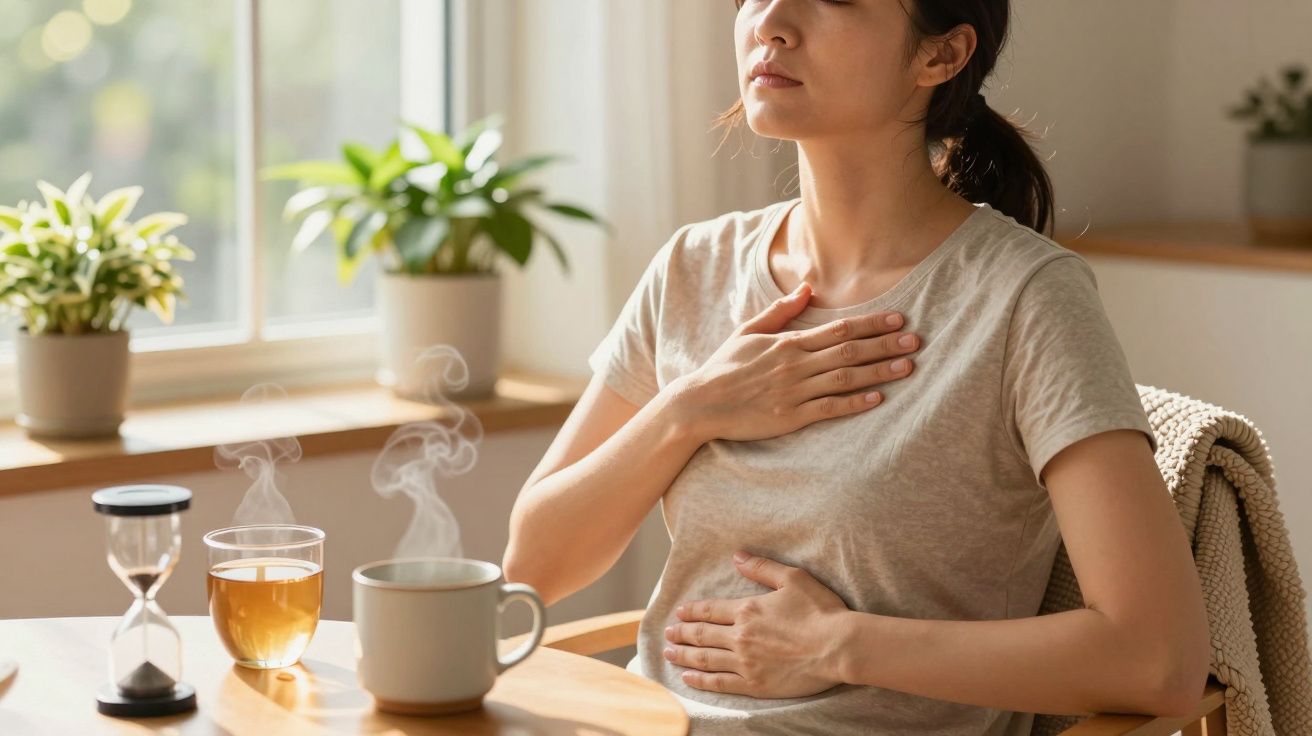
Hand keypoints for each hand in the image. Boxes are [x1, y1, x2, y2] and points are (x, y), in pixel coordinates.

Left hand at [663, 551, 851, 698]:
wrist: (838, 647)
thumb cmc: (820, 611)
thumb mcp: (793, 579)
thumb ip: (762, 568)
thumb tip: (737, 556)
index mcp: (747, 610)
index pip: (710, 610)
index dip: (692, 611)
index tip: (679, 612)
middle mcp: (741, 637)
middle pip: (702, 635)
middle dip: (681, 634)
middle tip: (667, 634)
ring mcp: (746, 663)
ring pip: (705, 659)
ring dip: (684, 656)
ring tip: (669, 654)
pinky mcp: (755, 685)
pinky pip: (720, 683)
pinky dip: (701, 681)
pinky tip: (688, 679)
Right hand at [675, 281, 920, 443]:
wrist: (701, 402)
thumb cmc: (724, 366)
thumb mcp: (749, 331)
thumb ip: (780, 311)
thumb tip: (806, 287)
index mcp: (788, 342)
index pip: (839, 328)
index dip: (871, 323)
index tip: (898, 319)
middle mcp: (796, 364)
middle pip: (849, 351)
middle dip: (885, 345)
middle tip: (916, 341)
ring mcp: (794, 391)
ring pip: (845, 378)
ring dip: (878, 372)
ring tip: (907, 367)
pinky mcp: (790, 417)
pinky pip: (829, 408)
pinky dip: (854, 403)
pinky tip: (877, 399)